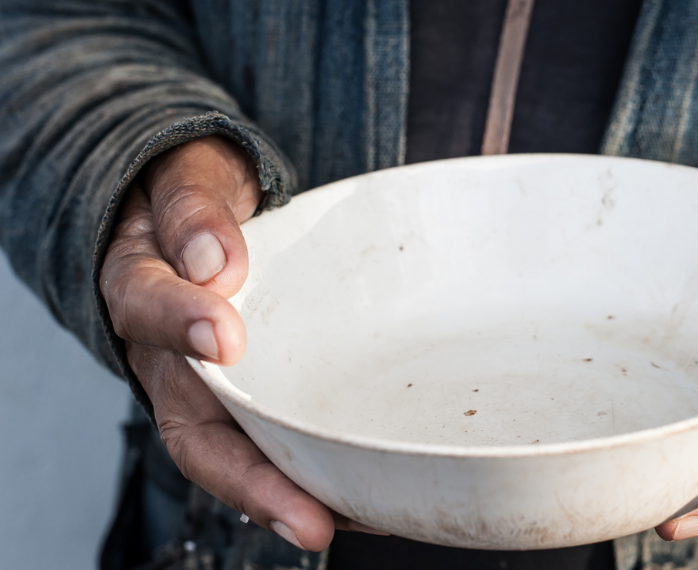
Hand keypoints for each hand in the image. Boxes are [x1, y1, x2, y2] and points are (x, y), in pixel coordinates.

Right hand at [99, 137, 380, 550]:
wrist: (193, 217)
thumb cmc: (191, 199)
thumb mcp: (186, 180)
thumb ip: (194, 212)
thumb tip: (216, 262)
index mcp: (140, 286)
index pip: (148, 307)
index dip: (181, 325)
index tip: (224, 338)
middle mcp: (170, 356)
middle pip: (198, 430)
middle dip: (252, 480)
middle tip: (309, 518)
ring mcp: (212, 386)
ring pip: (238, 454)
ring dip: (290, 497)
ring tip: (351, 522)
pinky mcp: (251, 396)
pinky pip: (273, 442)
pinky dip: (313, 476)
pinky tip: (366, 495)